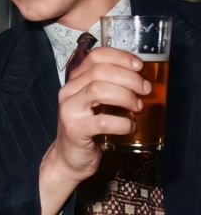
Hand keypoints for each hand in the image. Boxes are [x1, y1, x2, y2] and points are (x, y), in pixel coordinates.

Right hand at [39, 47, 150, 214]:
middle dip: (129, 78)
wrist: (69, 158)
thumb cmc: (89, 128)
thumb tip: (144, 78)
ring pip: (98, 89)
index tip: (139, 66)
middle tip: (146, 89)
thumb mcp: (96, 103)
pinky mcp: (74, 130)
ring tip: (138, 106)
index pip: (95, 56)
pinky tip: (130, 127)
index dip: (120, 57)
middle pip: (99, 71)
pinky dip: (122, 123)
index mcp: (75, 81)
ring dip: (125, 96)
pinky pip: (102, 121)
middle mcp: (68, 91)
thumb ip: (110, 88)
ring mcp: (69, 110)